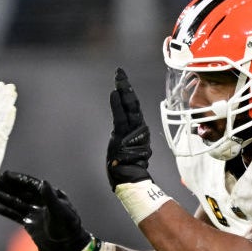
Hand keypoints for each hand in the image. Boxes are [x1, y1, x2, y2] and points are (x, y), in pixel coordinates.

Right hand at [0, 170, 90, 250]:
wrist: (69, 248)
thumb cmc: (69, 228)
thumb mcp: (61, 212)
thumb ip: (50, 198)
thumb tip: (43, 182)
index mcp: (50, 195)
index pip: (31, 184)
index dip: (19, 179)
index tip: (5, 174)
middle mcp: (41, 202)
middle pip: (21, 191)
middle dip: (7, 186)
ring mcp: (34, 212)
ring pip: (16, 202)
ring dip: (3, 197)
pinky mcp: (30, 223)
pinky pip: (15, 215)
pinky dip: (6, 211)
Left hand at [107, 68, 152, 189]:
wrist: (128, 178)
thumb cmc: (125, 163)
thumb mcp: (125, 145)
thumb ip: (127, 133)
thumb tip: (126, 130)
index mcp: (137, 128)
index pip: (131, 106)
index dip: (126, 91)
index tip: (120, 76)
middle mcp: (137, 127)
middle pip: (132, 103)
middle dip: (125, 86)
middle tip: (120, 72)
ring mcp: (132, 131)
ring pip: (129, 107)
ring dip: (123, 91)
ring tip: (119, 78)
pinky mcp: (124, 136)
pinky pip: (121, 118)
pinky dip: (117, 105)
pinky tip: (114, 93)